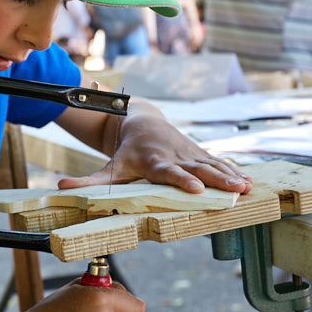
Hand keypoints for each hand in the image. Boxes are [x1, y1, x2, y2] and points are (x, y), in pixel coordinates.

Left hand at [57, 113, 251, 194]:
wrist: (142, 122)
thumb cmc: (125, 152)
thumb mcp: (109, 166)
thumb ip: (88, 181)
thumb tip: (61, 187)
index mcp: (154, 161)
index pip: (169, 172)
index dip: (181, 180)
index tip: (195, 188)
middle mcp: (175, 156)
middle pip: (197, 169)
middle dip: (216, 179)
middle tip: (234, 189)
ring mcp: (189, 154)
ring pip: (212, 166)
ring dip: (230, 177)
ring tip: (248, 188)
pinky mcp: (199, 154)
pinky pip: (218, 163)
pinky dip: (234, 172)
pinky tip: (250, 183)